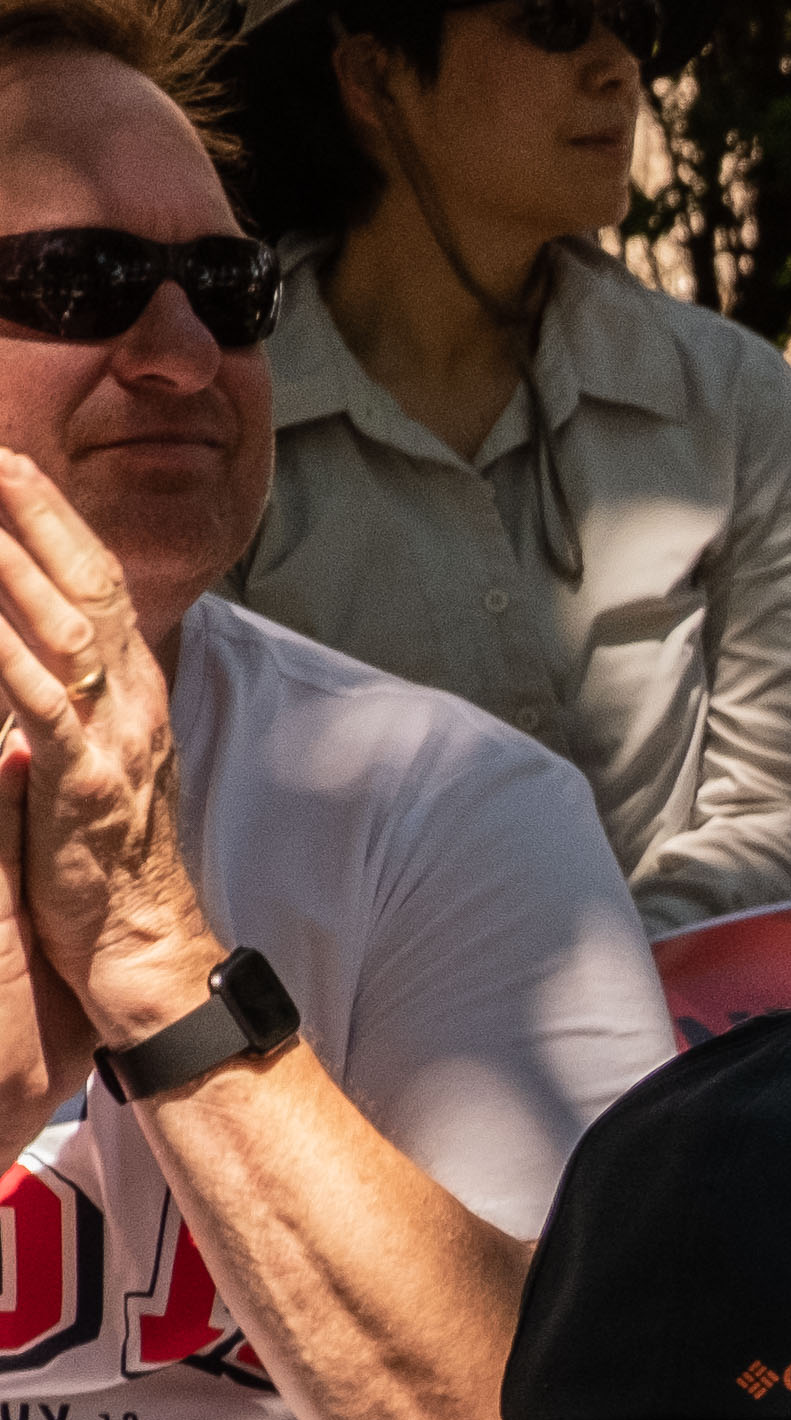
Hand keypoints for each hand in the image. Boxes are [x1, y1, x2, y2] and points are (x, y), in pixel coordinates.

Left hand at [0, 451, 206, 1058]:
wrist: (148, 952)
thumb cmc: (110, 867)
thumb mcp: (92, 767)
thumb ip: (64, 707)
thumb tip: (29, 653)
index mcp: (136, 696)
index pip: (100, 586)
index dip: (57, 522)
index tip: (13, 467)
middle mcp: (135, 704)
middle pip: (88, 585)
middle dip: (37, 514)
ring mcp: (116, 742)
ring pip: (67, 627)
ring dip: (17, 562)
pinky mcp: (86, 785)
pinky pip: (41, 703)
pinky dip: (7, 651)